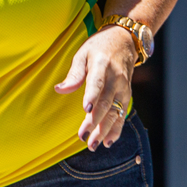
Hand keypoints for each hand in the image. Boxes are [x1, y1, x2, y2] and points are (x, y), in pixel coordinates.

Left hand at [54, 25, 137, 150]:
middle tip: (83, 137)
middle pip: (106, 102)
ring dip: (105, 130)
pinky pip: (122, 114)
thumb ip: (74, 74)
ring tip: (93, 145)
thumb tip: (59, 90)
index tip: (85, 109)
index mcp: (101, 64)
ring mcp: (123, 88)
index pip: (97, 82)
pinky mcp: (127, 95)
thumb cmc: (98, 47)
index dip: (92, 96)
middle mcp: (116, 78)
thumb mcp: (83, 53)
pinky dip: (116, 129)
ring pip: (115, 112)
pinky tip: (108, 141)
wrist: (124, 41)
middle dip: (95, 121)